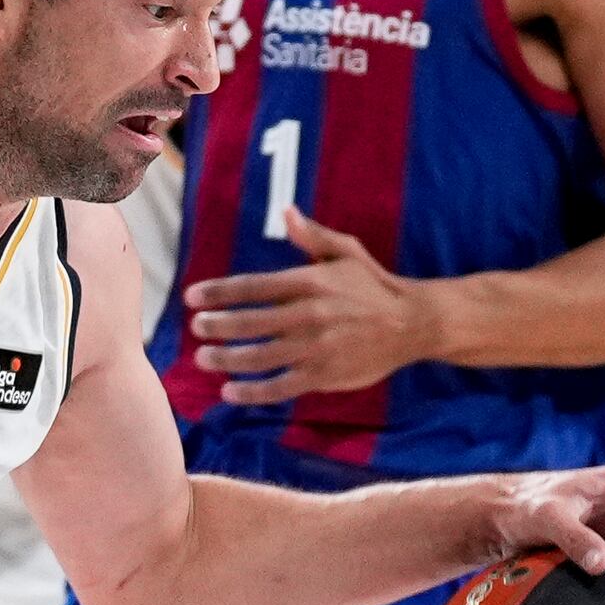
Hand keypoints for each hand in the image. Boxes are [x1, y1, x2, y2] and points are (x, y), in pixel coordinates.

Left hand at [184, 213, 431, 401]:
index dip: (218, 292)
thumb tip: (286, 211)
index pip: (253, 286)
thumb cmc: (373, 285)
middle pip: (250, 322)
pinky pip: (281, 387)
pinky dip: (253, 392)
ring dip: (226, 359)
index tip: (192, 297)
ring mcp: (316, 348)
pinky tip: (230, 392)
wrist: (412, 323)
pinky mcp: (324, 376)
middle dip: (217, 325)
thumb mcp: (346, 252)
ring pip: (259, 356)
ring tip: (204, 358)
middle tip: (196, 328)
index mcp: (310, 281)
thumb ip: (312, 236)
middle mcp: (309, 314)